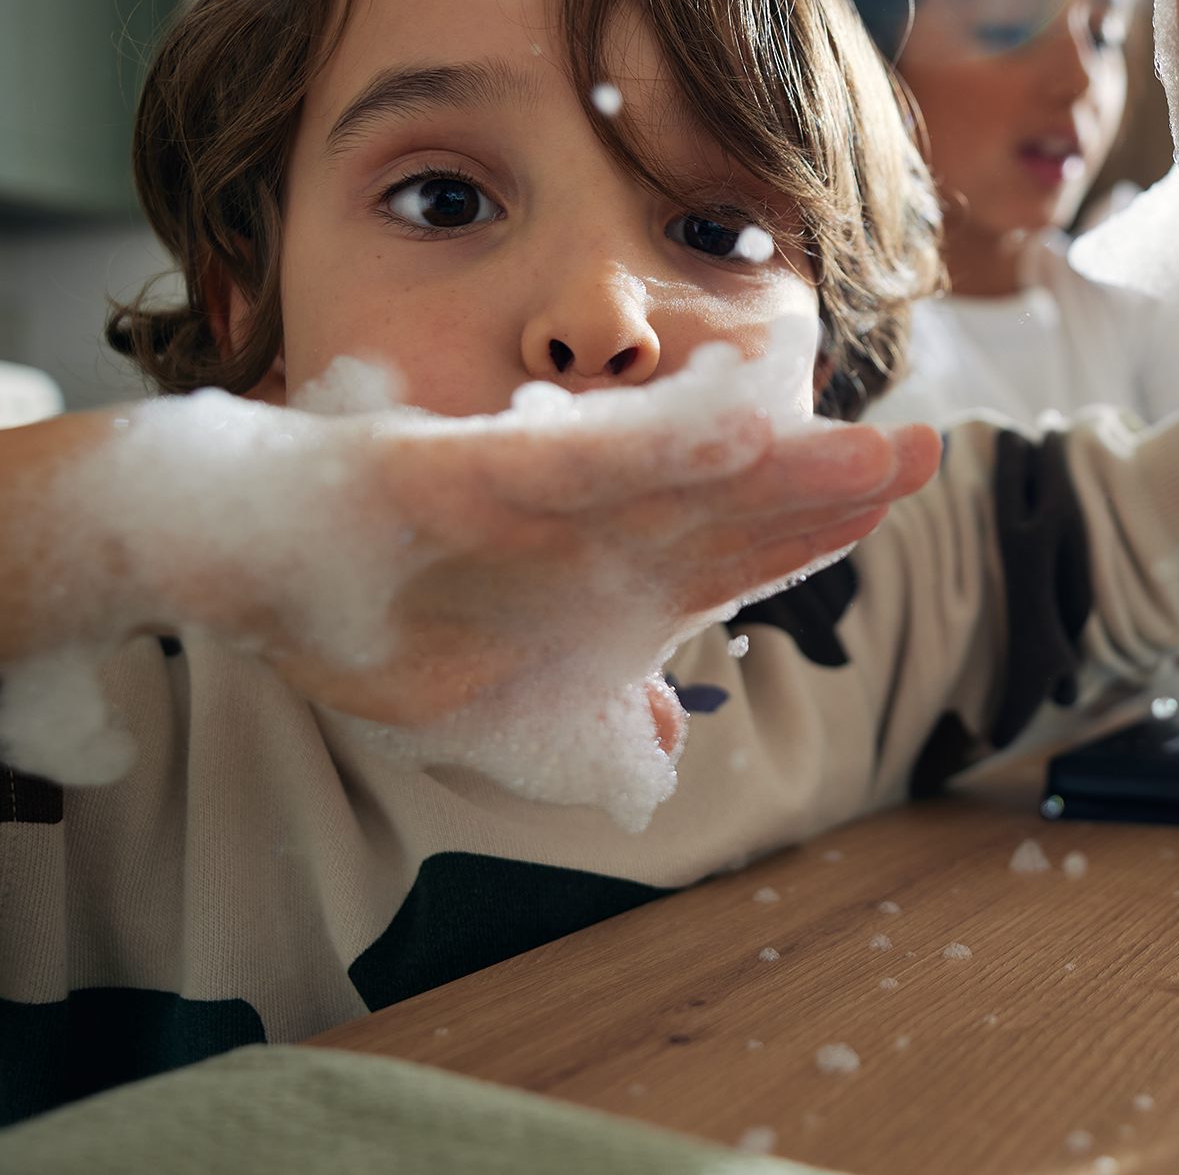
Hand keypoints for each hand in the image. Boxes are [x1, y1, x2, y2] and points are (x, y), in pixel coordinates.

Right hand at [140, 402, 940, 736]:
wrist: (253, 562)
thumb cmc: (388, 619)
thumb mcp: (512, 704)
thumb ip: (596, 717)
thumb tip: (666, 736)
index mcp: (621, 576)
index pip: (749, 551)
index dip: (829, 525)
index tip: (910, 484)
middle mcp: (598, 529)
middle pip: (738, 507)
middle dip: (834, 482)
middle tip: (926, 448)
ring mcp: (542, 502)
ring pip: (680, 481)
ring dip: (774, 468)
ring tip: (866, 451)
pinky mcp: (472, 478)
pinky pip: (578, 473)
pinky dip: (654, 459)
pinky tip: (729, 442)